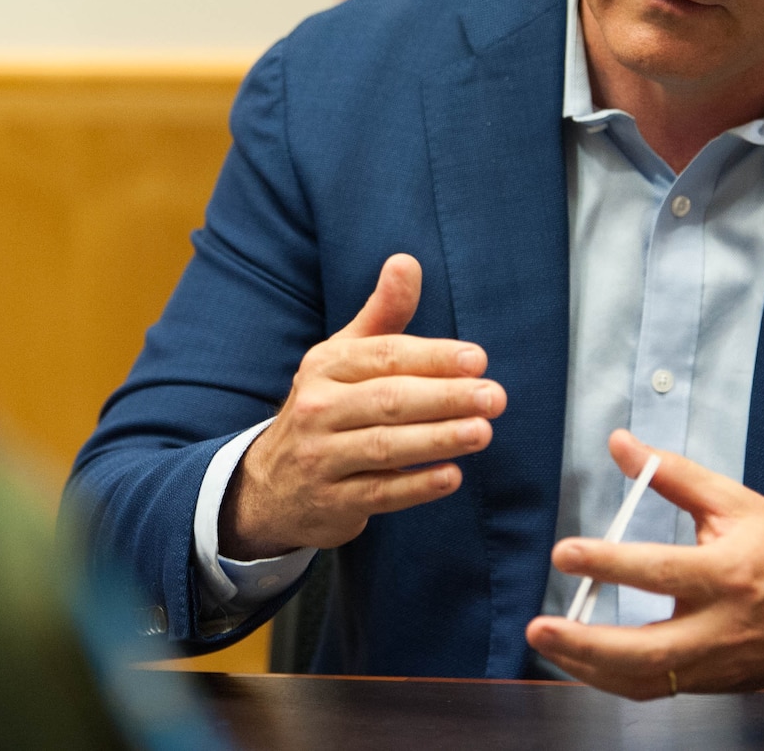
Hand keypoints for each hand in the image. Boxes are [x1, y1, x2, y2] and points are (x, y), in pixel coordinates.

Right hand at [219, 254, 506, 559]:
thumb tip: (406, 262)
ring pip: (385, 446)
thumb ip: (382, 314)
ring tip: (481, 432)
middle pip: (387, 400)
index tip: (478, 359)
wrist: (270, 485)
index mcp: (326, 366)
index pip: (383, 356)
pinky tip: (451, 477)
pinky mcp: (332, 502)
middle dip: (445, 397)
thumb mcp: (343, 357)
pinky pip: (379, 493)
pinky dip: (416, 486)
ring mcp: (322, 457)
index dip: (433, 357)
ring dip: (437, 439)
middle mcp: (318, 408)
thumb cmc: (325, 408)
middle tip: (494, 397)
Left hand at [524, 431, 763, 696]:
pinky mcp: (713, 683)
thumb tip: (620, 442)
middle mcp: (722, 627)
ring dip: (588, 669)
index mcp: (729, 574)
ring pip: (645, 680)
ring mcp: (717, 663)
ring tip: (548, 643)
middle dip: (585, 643)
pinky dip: (613, 679)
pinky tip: (581, 661)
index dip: (608, 563)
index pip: (660, 572)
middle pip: (646, 650)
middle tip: (538, 626)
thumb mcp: (736, 501)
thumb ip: (672, 473)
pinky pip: (655, 688)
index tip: (565, 553)